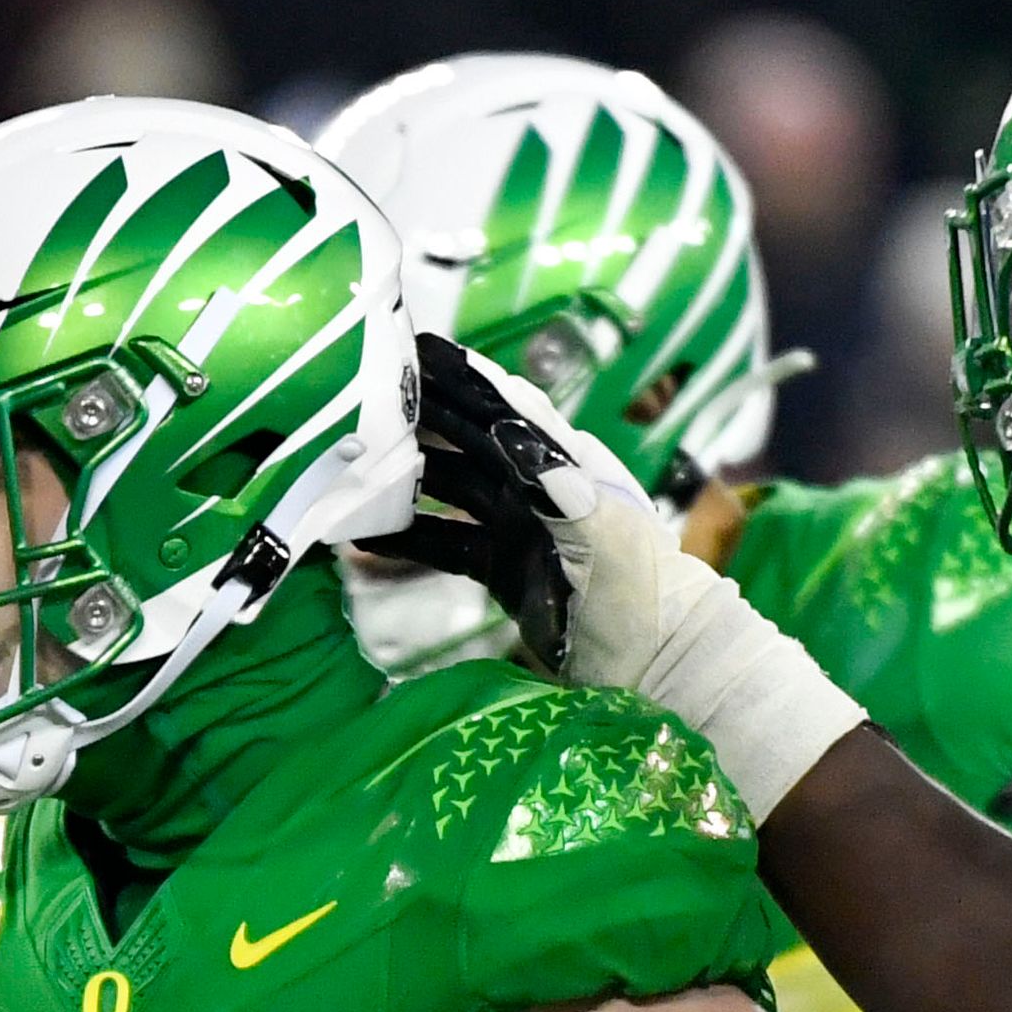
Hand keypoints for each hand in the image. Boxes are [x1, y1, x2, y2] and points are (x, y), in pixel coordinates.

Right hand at [390, 335, 651, 671]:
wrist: (655, 659)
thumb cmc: (642, 592)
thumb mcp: (608, 536)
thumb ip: (565, 489)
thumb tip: (519, 440)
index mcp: (567, 466)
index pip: (509, 412)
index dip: (467, 381)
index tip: (421, 352)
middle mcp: (538, 487)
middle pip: (471, 442)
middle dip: (423, 420)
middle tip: (366, 401)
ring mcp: (517, 527)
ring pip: (451, 490)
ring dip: (408, 480)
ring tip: (355, 470)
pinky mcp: (502, 568)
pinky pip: (445, 545)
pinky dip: (409, 541)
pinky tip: (365, 540)